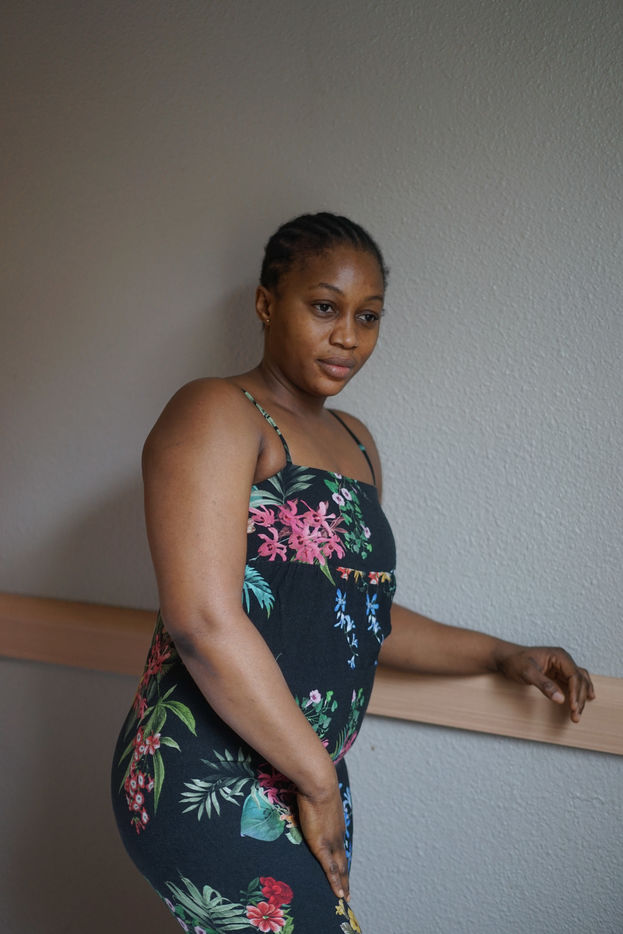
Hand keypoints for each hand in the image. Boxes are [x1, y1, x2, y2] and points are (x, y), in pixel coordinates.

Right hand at [296, 783, 348, 899]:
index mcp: (337, 825)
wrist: (319, 784)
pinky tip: (339, 894)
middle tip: (347, 893)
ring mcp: (332, 842)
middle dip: (345, 878)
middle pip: (343, 862)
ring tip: (344, 898)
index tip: (344, 872)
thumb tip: (307, 798)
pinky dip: (335, 883)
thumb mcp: (316, 797)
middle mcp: (338, 836)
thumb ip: (313, 803)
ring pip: (340, 869)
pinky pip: (330, 870)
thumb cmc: (315, 786)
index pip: (340, 847)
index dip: (342, 861)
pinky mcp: (323, 846)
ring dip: (343, 884)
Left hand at [496, 645, 594, 721]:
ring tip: (578, 714)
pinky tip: (587, 699)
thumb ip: (544, 685)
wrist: (505, 658)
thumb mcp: (527, 672)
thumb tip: (561, 699)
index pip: (574, 675)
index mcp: (559, 656)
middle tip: (575, 716)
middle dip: (580, 698)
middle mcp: (564, 660)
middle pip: (580, 680)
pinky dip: (580, 692)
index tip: (573, 707)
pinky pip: (574, 682)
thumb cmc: (514, 661)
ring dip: (581, 697)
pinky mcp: (559, 673)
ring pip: (580, 682)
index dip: (576, 692)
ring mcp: (562, 666)